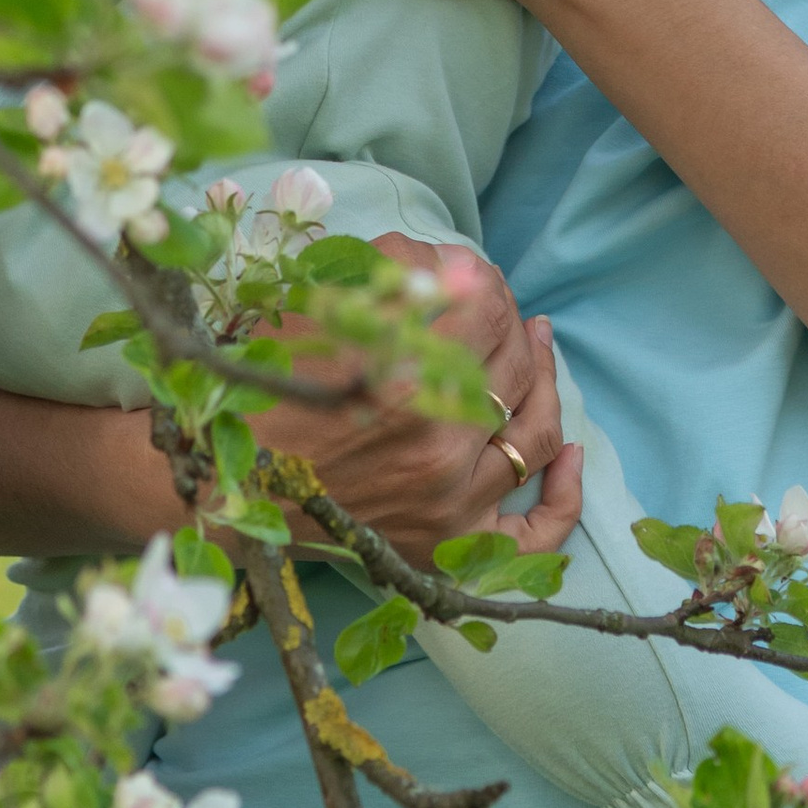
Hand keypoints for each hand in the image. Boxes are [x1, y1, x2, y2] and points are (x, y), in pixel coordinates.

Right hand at [256, 236, 581, 563]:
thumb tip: (458, 261)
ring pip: (537, 429)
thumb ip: (394, 270)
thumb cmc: (273, 386)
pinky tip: (573, 453)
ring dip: (548, 379)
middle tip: (499, 307)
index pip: (487, 307)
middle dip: (512, 321)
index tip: (474, 276)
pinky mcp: (449, 545)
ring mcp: (450, 500)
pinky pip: (534, 533)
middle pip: (515, 361)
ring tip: (538, 347)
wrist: (233, 483)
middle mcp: (436, 442)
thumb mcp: (319, 306)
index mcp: (403, 374)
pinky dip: (565, 493)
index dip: (487, 282)